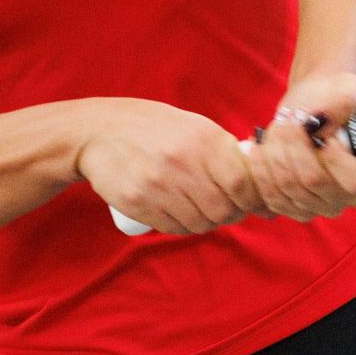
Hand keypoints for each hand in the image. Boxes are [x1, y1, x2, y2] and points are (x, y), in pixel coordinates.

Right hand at [77, 99, 266, 235]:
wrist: (97, 132)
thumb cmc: (151, 127)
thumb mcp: (192, 125)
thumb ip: (222, 150)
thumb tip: (257, 182)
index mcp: (203, 139)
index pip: (242, 183)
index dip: (252, 199)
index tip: (252, 202)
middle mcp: (183, 163)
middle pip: (224, 209)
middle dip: (230, 214)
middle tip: (224, 207)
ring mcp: (159, 185)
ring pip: (200, 223)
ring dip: (206, 221)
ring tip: (198, 207)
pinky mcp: (139, 203)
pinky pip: (174, 229)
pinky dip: (182, 226)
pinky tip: (177, 211)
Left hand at [245, 73, 355, 221]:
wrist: (314, 106)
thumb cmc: (335, 98)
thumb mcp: (347, 88)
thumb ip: (342, 103)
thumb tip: (321, 124)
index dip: (336, 158)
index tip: (325, 134)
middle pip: (314, 182)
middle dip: (293, 146)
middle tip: (288, 120)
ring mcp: (326, 206)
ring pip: (289, 187)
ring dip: (275, 153)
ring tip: (276, 127)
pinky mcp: (298, 208)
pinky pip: (272, 197)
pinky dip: (260, 170)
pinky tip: (256, 148)